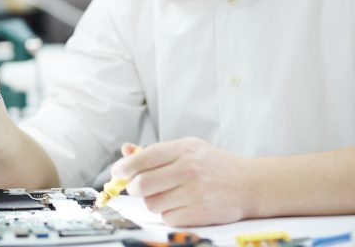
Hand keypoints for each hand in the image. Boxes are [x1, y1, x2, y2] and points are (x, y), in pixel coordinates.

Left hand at [113, 137, 251, 225]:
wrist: (249, 184)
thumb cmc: (212, 165)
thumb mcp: (187, 149)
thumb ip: (155, 151)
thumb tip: (125, 151)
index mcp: (183, 149)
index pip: (144, 158)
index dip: (125, 167)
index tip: (117, 173)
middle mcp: (189, 169)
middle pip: (142, 184)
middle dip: (135, 188)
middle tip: (139, 187)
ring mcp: (195, 192)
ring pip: (152, 203)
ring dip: (154, 201)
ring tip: (168, 195)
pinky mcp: (200, 213)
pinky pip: (168, 218)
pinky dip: (169, 214)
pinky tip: (181, 205)